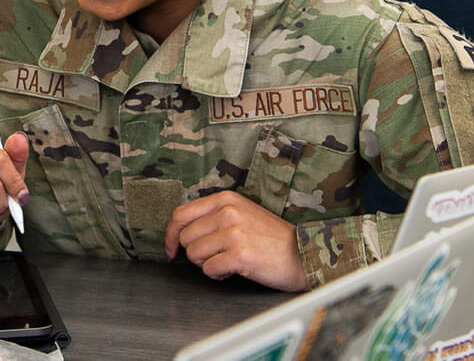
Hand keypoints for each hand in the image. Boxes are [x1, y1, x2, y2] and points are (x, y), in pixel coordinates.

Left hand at [163, 191, 306, 291]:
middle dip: (196, 252)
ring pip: (194, 254)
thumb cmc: (271, 238)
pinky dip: (218, 275)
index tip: (171, 249)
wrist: (303, 254)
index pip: (181, 214)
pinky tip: (233, 270)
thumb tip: (180, 231)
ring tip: (227, 261)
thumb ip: (213, 215)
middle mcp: (227, 212)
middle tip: (216, 256)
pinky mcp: (239, 254)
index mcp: (225, 199)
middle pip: (185, 238)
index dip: (170, 235)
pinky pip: (209, 269)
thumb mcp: (242, 213)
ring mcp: (233, 233)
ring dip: (207, 264)